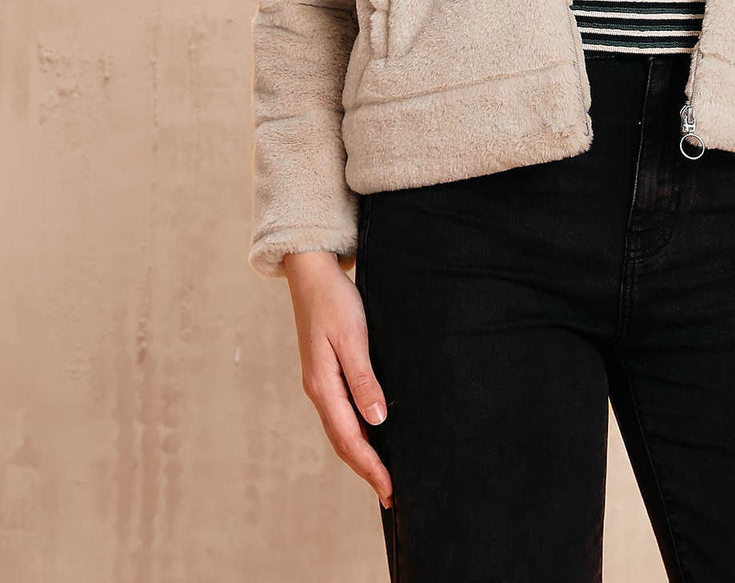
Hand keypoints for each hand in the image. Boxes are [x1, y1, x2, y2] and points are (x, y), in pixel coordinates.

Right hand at [282, 250, 393, 508]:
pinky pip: (342, 412)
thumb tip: (377, 421)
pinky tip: (371, 434)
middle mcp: (319, 389)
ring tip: (382, 474)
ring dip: (361, 454)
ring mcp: (321, 381)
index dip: (370, 467)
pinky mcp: (326, 371)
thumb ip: (363, 379)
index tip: (389, 490)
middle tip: (390, 494)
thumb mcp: (352, 337)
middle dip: (366, 469)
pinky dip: (357, 432)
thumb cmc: (334, 300)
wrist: (312, 272)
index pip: (349, 439)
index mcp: (323, 385)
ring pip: (342, 429)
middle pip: (343, 441)